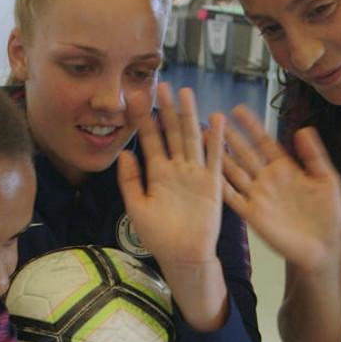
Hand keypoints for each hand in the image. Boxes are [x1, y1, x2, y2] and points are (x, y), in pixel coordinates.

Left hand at [117, 83, 223, 265]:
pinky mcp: (212, 183)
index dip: (142, 119)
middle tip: (161, 85)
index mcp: (157, 173)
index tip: (134, 98)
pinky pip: (214, 157)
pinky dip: (216, 139)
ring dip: (189, 116)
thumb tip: (123, 152)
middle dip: (166, 109)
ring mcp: (195, 174)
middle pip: (171, 132)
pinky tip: (216, 119)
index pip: (149, 140)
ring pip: (192, 138)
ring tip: (185, 93)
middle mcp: (176, 169)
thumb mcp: (136, 208)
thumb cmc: (159, 236)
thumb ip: (130, 181)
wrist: (183, 256)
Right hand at [221, 105, 340, 272]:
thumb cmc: (329, 215)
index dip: (252, 126)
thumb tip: (305, 129)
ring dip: (220, 156)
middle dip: (230, 136)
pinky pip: (233, 199)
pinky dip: (221, 187)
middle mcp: (268, 180)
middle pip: (245, 153)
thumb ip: (314, 156)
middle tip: (213, 118)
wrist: (324, 248)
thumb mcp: (327, 180)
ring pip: (234, 172)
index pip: (264, 142)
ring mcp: (258, 197)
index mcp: (285, 169)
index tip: (238, 109)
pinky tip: (209, 174)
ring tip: (205, 139)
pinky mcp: (253, 215)